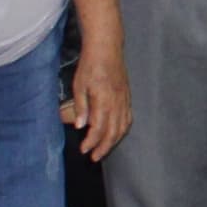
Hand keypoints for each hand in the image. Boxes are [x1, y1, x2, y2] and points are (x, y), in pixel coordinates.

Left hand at [60, 41, 131, 161]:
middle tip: (94, 157)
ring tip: (104, 150)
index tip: (83, 150)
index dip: (91, 142)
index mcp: (104, 101)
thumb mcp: (79, 85)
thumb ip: (80, 107)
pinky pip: (128, 118)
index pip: (99, 128)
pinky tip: (116, 134)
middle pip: (113, 132)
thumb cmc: (90, 65)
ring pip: (122, 127)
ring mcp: (124, 100)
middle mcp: (117, 103)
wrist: (107, 49)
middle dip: (104, 147)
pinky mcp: (127, 96)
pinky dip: (122, 129)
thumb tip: (80, 126)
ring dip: (114, 141)